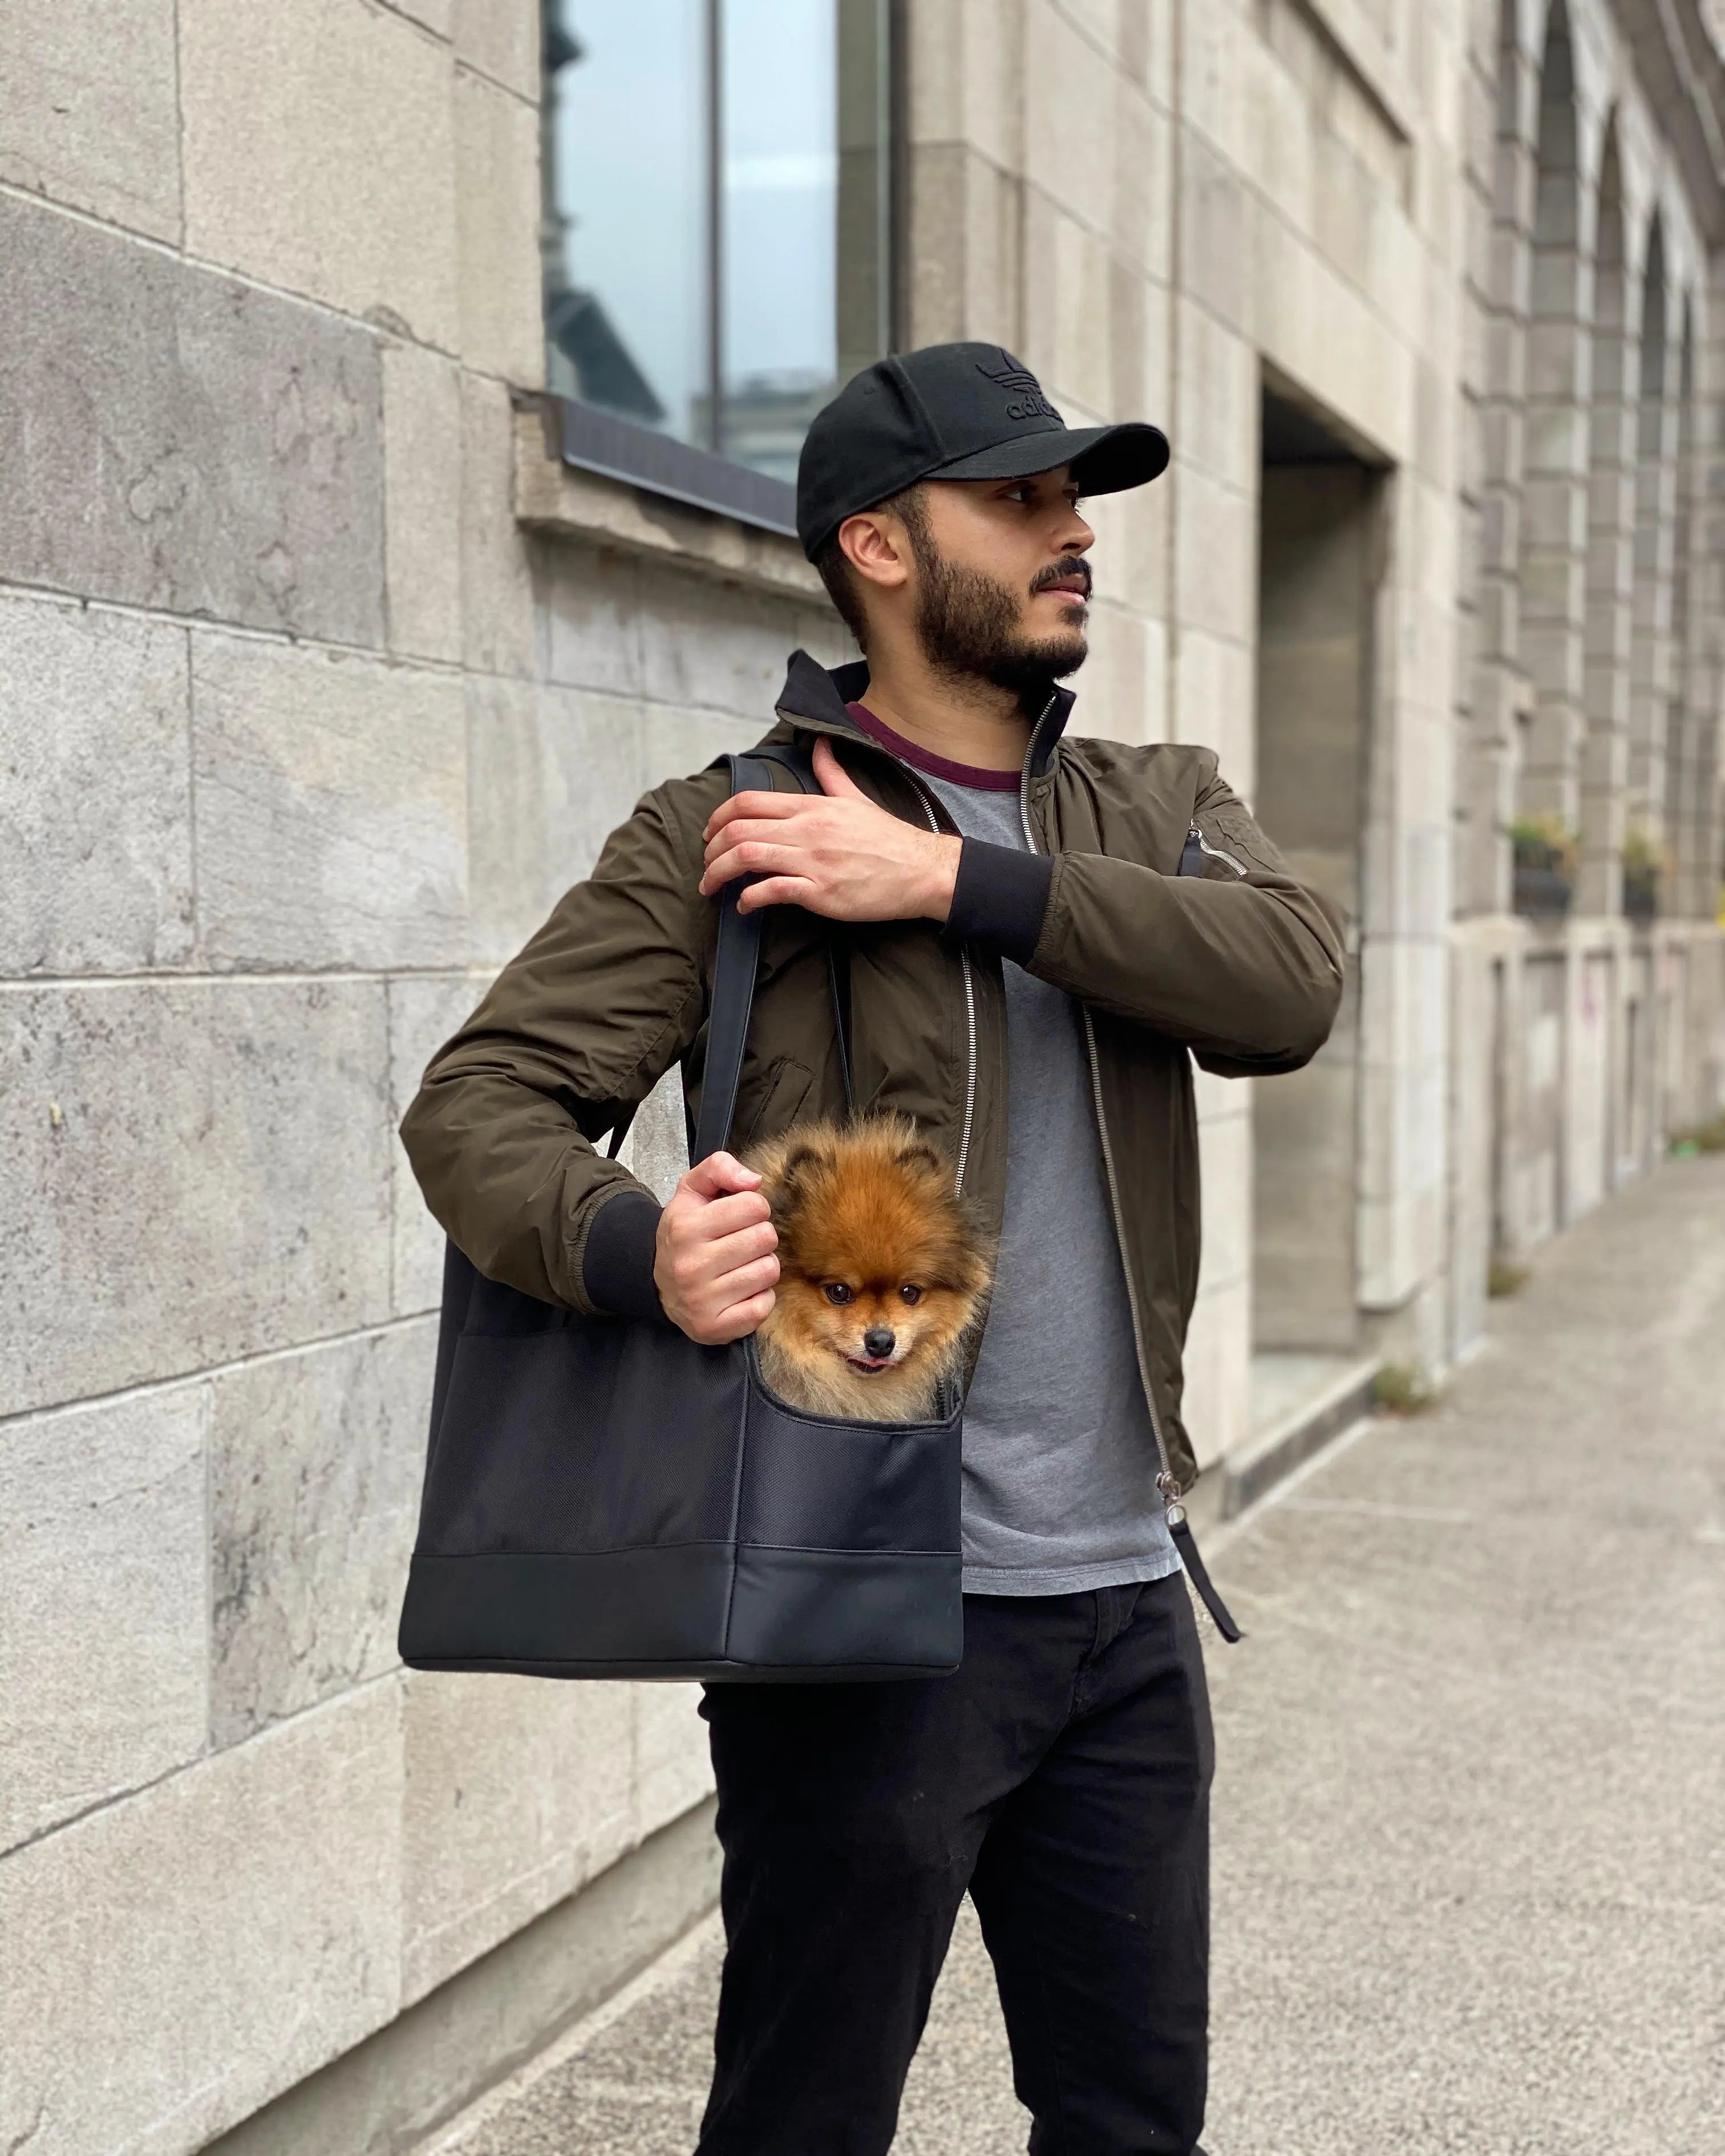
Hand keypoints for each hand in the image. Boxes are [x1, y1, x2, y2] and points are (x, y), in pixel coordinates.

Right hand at [654, 1151, 778, 1344]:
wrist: (660, 1285)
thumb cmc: (685, 1234)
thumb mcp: (692, 1191)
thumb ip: (720, 1168)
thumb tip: (752, 1181)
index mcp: (685, 1227)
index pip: (754, 1205)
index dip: (752, 1208)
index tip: (738, 1218)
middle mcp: (690, 1265)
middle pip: (765, 1238)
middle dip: (759, 1237)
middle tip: (741, 1244)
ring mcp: (702, 1300)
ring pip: (769, 1271)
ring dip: (761, 1266)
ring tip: (740, 1266)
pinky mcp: (715, 1327)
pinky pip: (764, 1305)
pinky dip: (760, 1298)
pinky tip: (741, 1291)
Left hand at [699, 736, 959, 920]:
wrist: (922, 870)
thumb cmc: (889, 839)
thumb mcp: (856, 798)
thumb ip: (832, 772)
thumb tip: (820, 745)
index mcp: (812, 806)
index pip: (748, 802)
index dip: (718, 817)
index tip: (709, 834)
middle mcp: (807, 829)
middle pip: (738, 830)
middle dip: (711, 850)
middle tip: (706, 866)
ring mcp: (813, 860)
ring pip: (747, 858)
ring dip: (719, 874)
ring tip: (712, 888)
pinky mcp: (821, 891)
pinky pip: (772, 891)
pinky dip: (749, 899)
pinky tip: (744, 906)